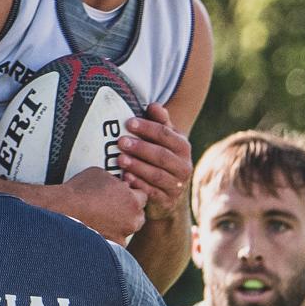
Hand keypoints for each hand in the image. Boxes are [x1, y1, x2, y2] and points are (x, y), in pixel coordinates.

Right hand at [53, 167, 145, 242]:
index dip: (132, 194)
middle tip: (116, 205)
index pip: (142, 196)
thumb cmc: (77, 193)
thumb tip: (114, 182)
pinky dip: (108, 236)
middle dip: (129, 210)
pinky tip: (97, 229)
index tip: (125, 193)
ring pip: (126, 230)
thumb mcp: (100, 174)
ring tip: (103, 218)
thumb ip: (114, 180)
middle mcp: (131, 221)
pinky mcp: (109, 248)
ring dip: (119, 224)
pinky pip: (114, 242)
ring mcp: (121, 237)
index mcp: (132, 201)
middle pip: (138, 215)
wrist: (61, 210)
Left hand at [120, 103, 191, 221]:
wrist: (168, 192)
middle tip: (121, 141)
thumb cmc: (161, 158)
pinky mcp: (167, 201)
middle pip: (162, 155)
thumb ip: (160, 122)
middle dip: (140, 147)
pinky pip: (152, 192)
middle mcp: (184, 166)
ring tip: (120, 159)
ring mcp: (177, 185)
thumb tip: (153, 105)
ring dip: (137, 166)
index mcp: (183, 147)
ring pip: (157, 175)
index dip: (148, 128)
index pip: (166, 134)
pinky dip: (138, 184)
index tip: (129, 123)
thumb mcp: (163, 140)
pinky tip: (125, 178)